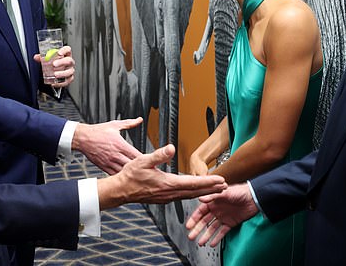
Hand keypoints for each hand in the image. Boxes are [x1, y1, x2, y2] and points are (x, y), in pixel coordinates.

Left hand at [33, 46, 74, 87]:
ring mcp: (70, 70)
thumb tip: (36, 57)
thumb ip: (42, 58)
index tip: (59, 53)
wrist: (56, 73)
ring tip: (55, 74)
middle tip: (54, 64)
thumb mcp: (49, 59)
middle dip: (62, 62)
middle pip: (69, 60)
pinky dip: (61, 83)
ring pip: (70, 71)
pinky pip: (67, 81)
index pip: (67, 49)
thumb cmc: (54, 63)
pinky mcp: (69, 78)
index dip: (64, 50)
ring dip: (62, 73)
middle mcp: (69, 62)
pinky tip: (55, 82)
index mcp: (65, 54)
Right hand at [72, 118, 142, 174]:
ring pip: (123, 172)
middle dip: (140, 168)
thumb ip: (129, 123)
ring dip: (131, 174)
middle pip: (132, 165)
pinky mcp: (103, 166)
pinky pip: (114, 174)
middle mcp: (115, 154)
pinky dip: (120, 176)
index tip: (150, 161)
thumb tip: (139, 119)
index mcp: (120, 144)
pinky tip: (125, 177)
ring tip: (138, 176)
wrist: (83, 138)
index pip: (136, 155)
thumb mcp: (115, 125)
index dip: (145, 159)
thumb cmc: (98, 131)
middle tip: (147, 171)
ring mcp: (109, 162)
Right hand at [97, 144, 226, 208]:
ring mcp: (166, 197)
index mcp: (167, 183)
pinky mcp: (163, 198)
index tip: (221, 180)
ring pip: (190, 196)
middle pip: (195, 192)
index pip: (193, 183)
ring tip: (215, 190)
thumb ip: (159, 155)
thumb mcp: (143, 160)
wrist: (120, 190)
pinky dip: (193, 195)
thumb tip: (171, 147)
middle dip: (211, 189)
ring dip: (204, 193)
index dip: (209, 182)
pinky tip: (195, 193)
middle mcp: (169, 193)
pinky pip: (182, 197)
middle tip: (226, 186)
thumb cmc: (130, 175)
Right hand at [186, 183, 257, 246]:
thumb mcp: (224, 192)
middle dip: (197, 229)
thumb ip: (212, 196)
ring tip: (201, 242)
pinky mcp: (231, 223)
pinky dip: (217, 238)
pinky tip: (212, 243)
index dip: (194, 219)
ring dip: (206, 235)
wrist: (254, 198)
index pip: (200, 212)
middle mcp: (216, 210)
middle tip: (191, 236)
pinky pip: (222, 232)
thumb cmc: (240, 191)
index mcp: (213, 202)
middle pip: (204, 221)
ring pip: (212, 228)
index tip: (188, 226)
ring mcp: (223, 217)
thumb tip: (200, 198)